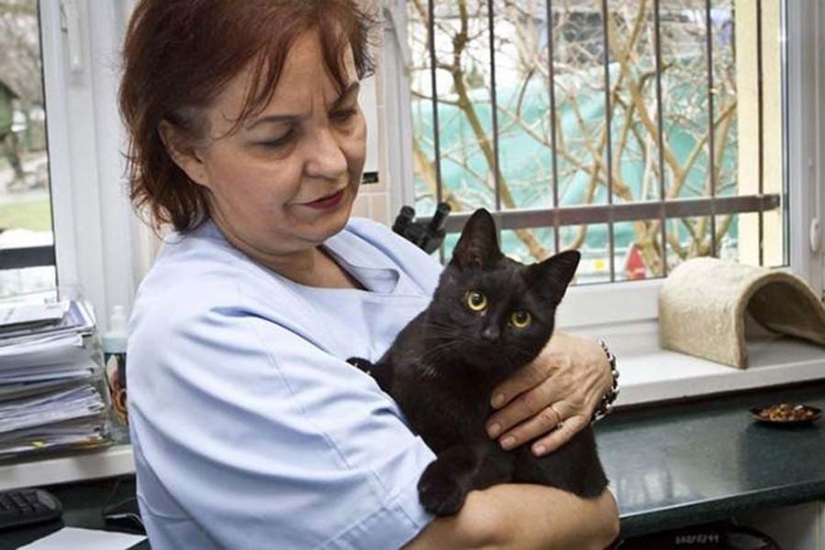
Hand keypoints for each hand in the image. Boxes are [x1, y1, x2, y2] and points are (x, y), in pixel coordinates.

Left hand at [485, 332, 611, 455]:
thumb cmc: (566, 353)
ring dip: (524, 433)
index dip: (509, 390)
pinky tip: (536, 449)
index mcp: (552, 360)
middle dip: (509, 417)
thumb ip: (526, 348)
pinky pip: (567, 431)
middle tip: (491, 428)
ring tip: (505, 441)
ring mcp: (574, 400)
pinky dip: (552, 442)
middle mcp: (563, 381)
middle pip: (532, 401)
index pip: (527, 376)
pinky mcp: (582, 415)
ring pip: (546, 419)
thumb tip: (498, 350)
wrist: (600, 363)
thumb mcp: (548, 341)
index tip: (492, 402)